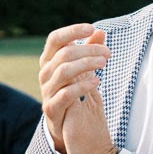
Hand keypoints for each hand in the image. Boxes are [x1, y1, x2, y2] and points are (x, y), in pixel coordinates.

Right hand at [38, 23, 111, 153]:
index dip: (71, 31)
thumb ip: (88, 50)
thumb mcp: (82, 69)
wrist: (65, 125)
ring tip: (104, 63)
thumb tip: (99, 31)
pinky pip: (65, 94)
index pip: (55, 38)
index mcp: (49, 60)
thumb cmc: (73, 91)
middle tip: (107, 53)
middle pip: (64, 54)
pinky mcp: (51, 108)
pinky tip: (97, 81)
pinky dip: (82, 86)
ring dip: (86, 64)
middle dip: (88, 50)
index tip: (91, 28)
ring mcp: (46, 91)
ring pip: (64, 71)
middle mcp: (45, 73)